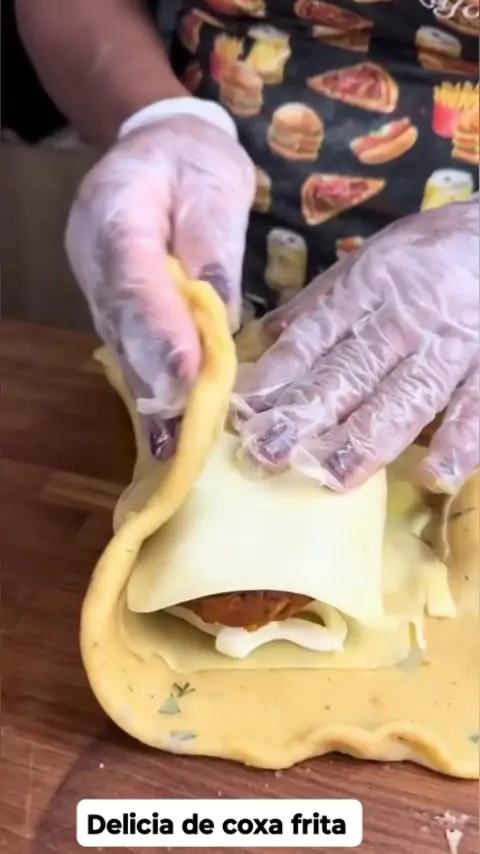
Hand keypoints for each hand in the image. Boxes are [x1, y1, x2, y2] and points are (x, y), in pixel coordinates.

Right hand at [66, 107, 254, 456]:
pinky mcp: (110, 302)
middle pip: (122, 320)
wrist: (157, 146)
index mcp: (119, 209)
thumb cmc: (191, 160)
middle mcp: (96, 254)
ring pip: (121, 341)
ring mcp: (97, 281)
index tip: (187, 372)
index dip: (160, 326)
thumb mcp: (214, 182)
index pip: (136, 274)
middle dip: (155, 375)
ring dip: (149, 393)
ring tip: (173, 444)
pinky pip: (127, 345)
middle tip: (181, 429)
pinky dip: (148, 385)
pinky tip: (164, 428)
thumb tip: (221, 312)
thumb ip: (214, 243)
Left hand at [233, 199, 478, 493]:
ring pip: (405, 395)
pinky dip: (460, 440)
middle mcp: (402, 318)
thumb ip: (322, 301)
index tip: (242, 414)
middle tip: (266, 455)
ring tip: (330, 477)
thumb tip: (266, 337)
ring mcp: (450, 343)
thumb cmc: (432, 251)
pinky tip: (435, 475)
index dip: (277, 377)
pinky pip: (477, 404)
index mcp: (365, 289)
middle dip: (306, 416)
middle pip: (349, 372)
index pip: (313, 339)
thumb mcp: (371, 259)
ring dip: (367, 438)